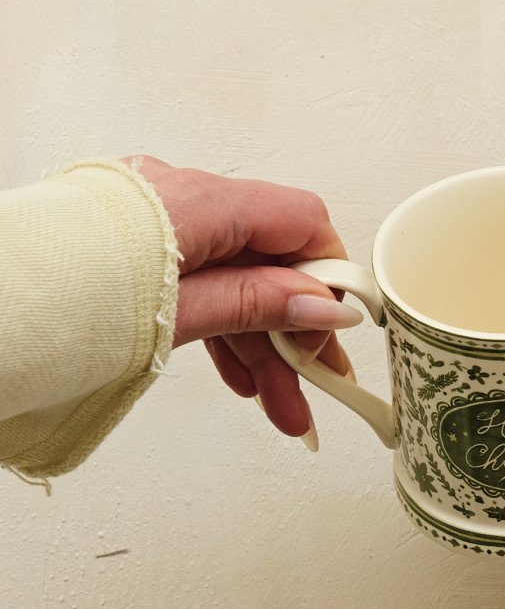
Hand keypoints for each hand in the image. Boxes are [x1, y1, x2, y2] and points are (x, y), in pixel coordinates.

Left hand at [126, 156, 360, 442]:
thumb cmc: (56, 309)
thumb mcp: (177, 315)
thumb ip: (257, 305)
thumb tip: (324, 304)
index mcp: (195, 202)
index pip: (300, 221)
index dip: (330, 276)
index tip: (343, 330)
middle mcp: (177, 200)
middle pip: (269, 261)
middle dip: (297, 332)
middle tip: (319, 387)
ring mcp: (153, 226)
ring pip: (234, 281)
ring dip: (263, 345)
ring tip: (280, 407)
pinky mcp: (132, 250)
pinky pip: (199, 283)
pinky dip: (223, 330)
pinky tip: (239, 377)